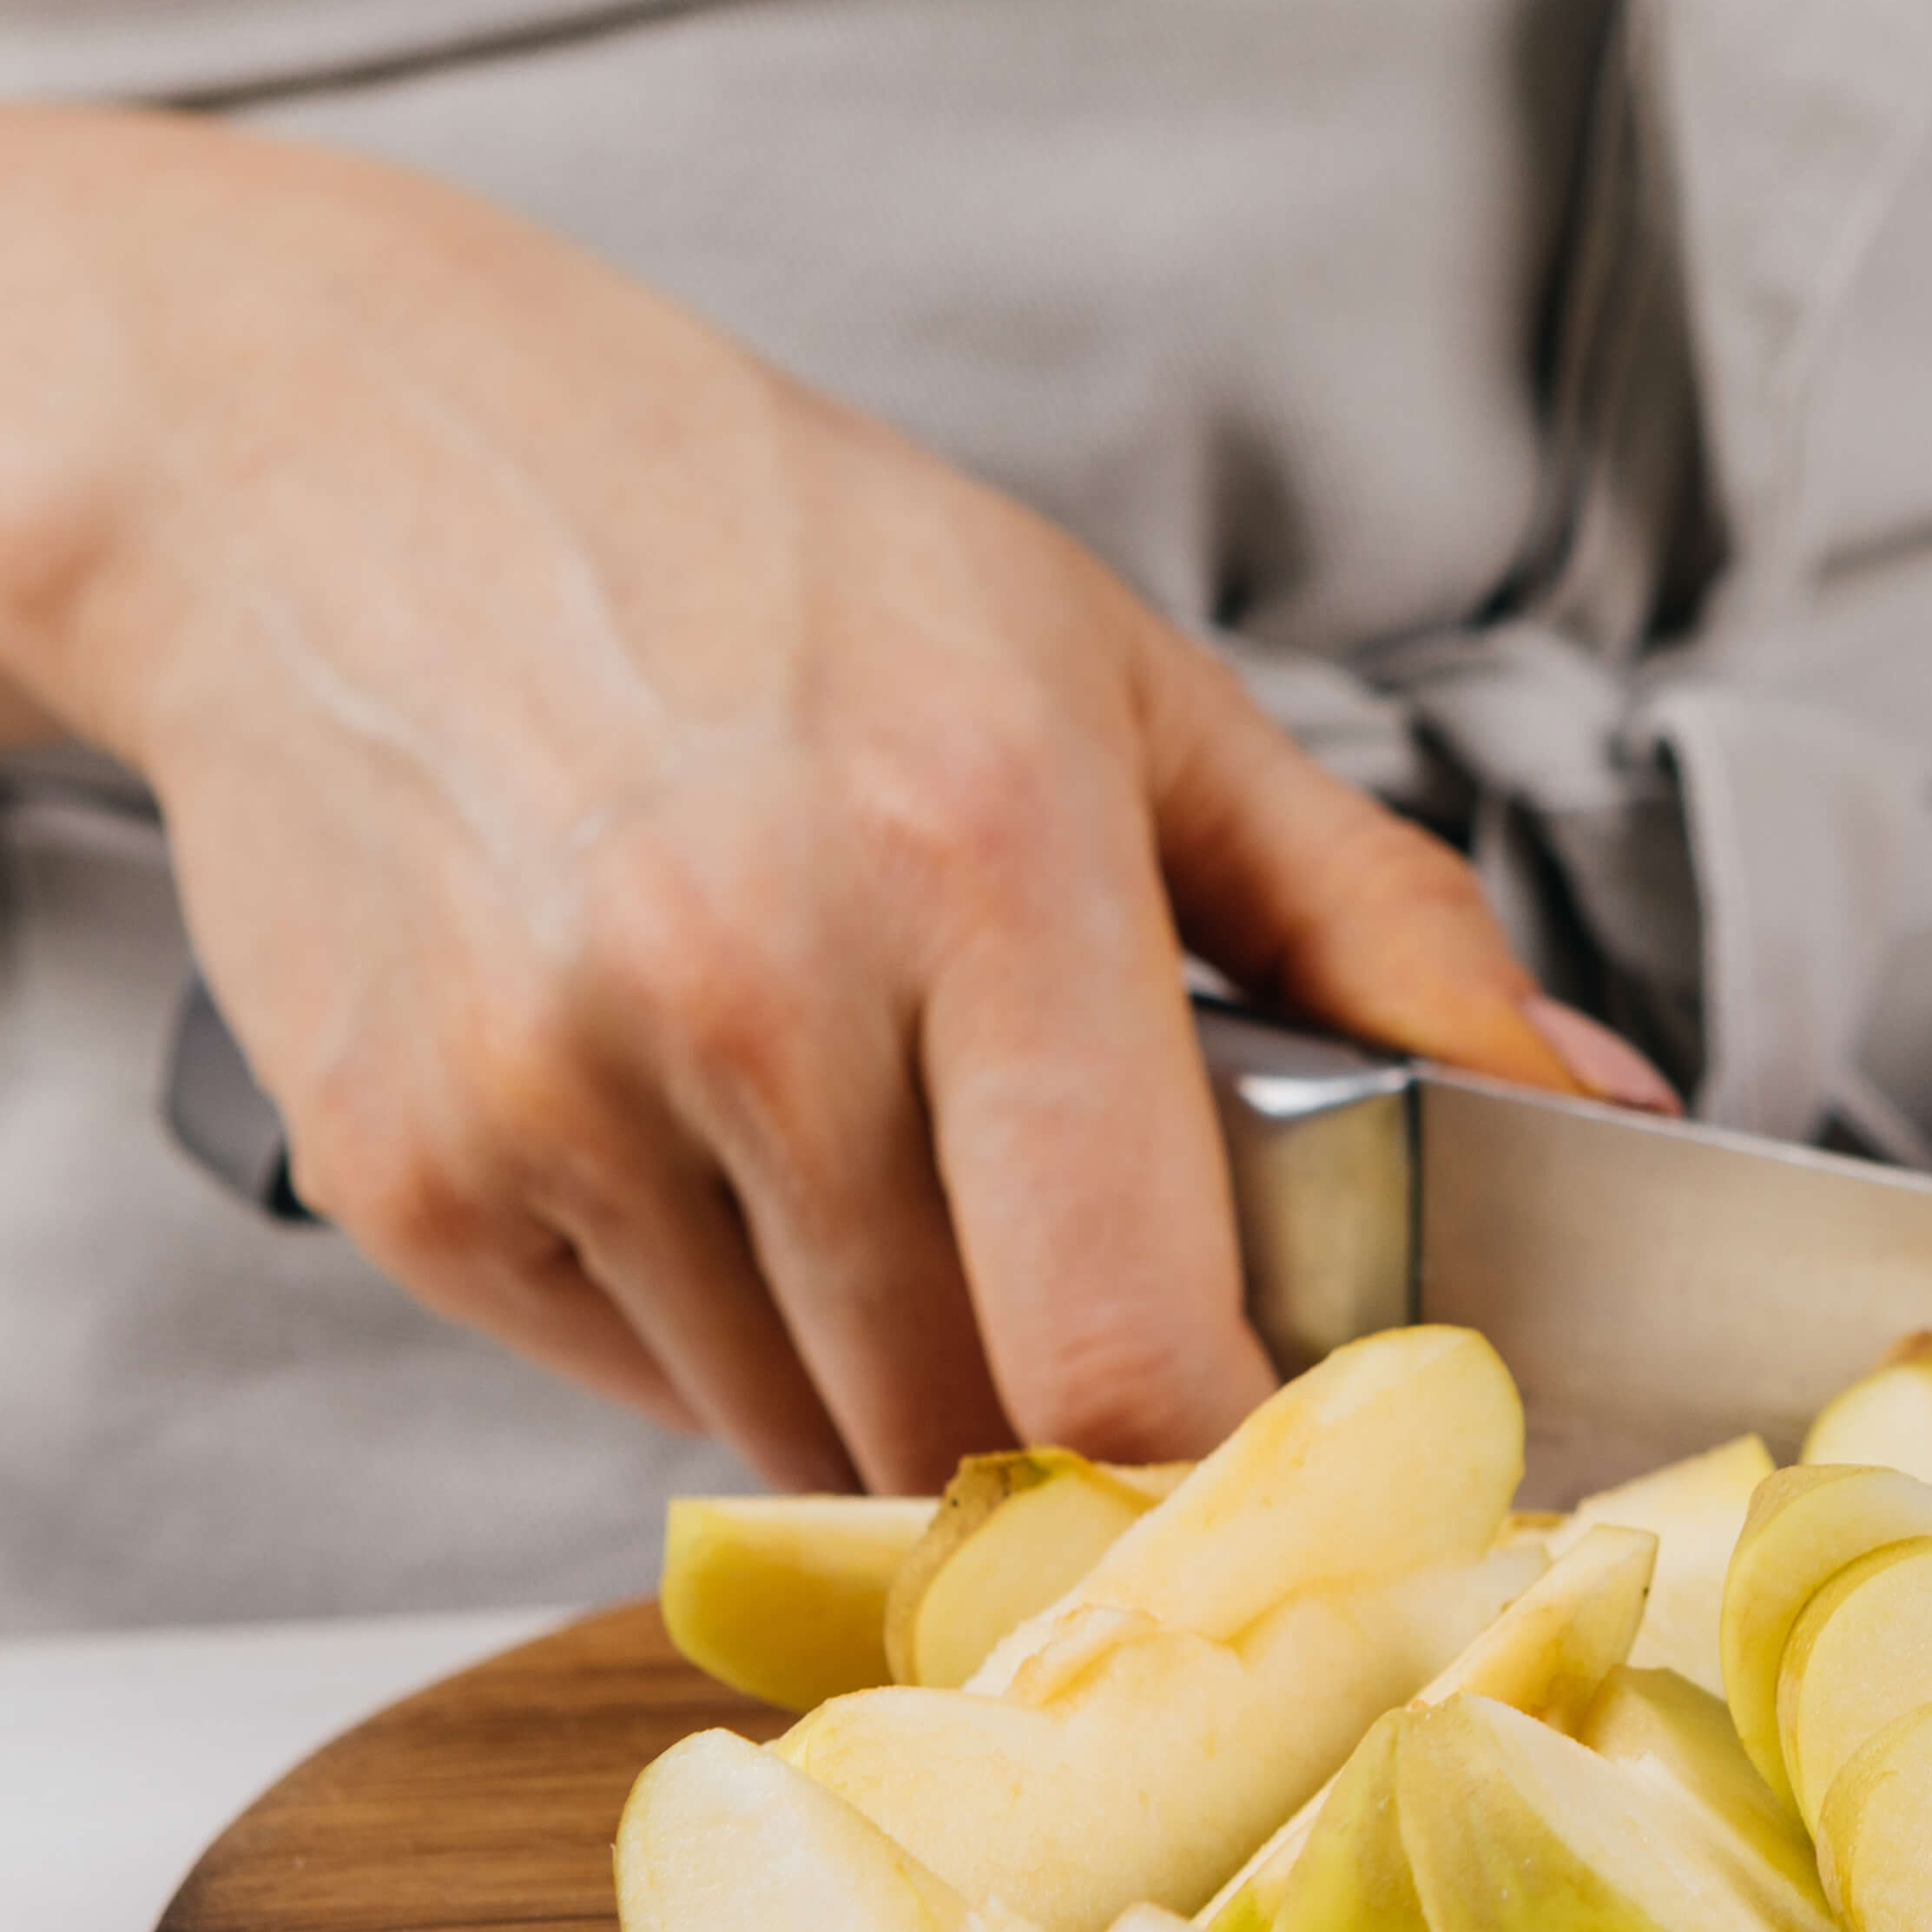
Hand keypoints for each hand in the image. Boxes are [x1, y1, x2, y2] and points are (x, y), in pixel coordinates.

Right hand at [46, 145, 1642, 1488]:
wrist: (329, 451)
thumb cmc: (769, 557)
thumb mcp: (1122, 683)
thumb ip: (1383, 924)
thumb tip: (1601, 1115)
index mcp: (977, 854)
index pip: (1133, 1353)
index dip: (1232, 1477)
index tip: (1294, 1480)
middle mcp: (745, 988)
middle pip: (979, 1438)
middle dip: (1077, 1441)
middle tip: (1107, 1335)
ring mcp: (550, 1097)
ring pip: (813, 1443)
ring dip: (897, 1387)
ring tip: (883, 1172)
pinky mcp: (407, 1178)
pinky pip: (647, 1390)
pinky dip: (721, 1333)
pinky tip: (705, 1141)